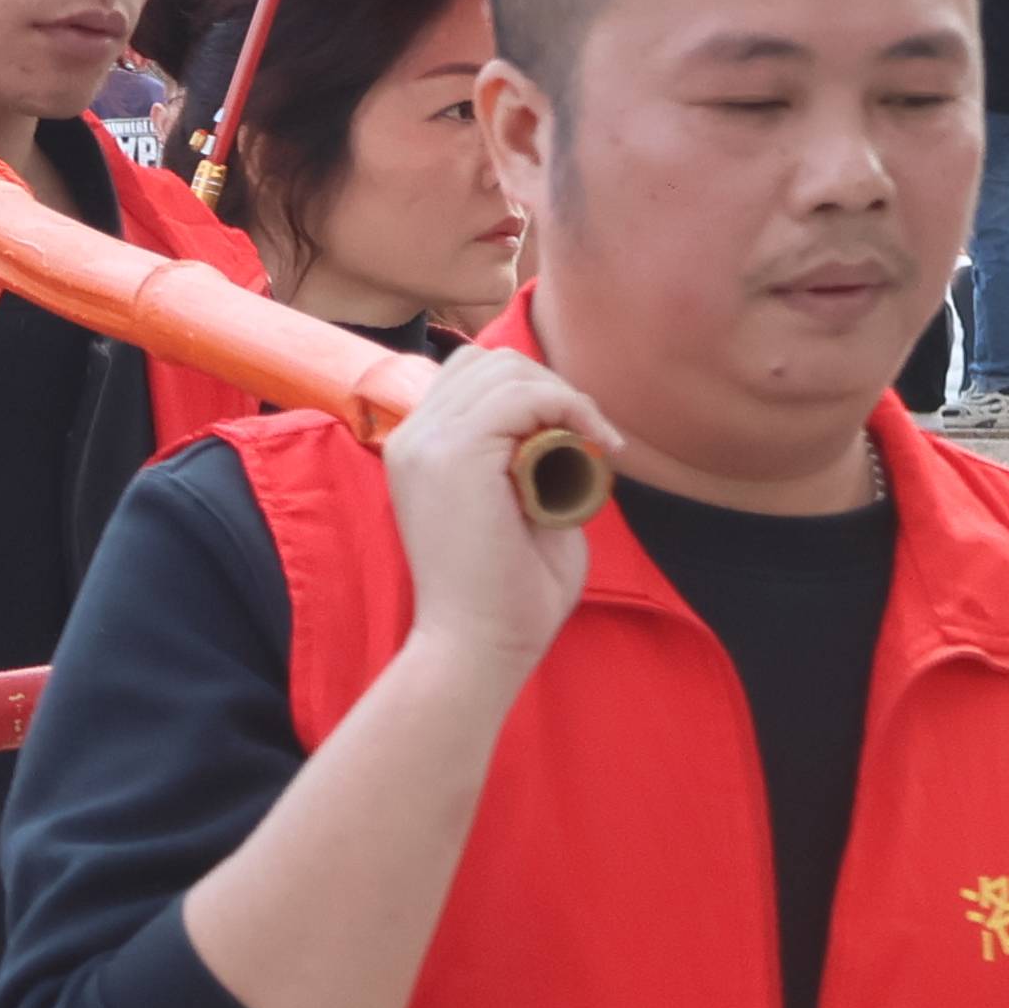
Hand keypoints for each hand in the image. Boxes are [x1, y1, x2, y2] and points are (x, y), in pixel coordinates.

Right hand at [385, 341, 614, 681]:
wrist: (478, 646)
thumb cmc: (505, 595)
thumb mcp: (514, 507)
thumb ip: (525, 459)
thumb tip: (565, 426)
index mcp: (418, 449)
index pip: (471, 376)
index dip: (531, 391)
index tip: (578, 437)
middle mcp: (412, 437)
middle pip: (489, 362)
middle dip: (549, 387)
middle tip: (593, 437)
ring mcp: (427, 442)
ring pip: (506, 370)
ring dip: (564, 397)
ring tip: (596, 441)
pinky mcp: (454, 454)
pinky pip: (521, 396)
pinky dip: (568, 407)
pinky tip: (594, 441)